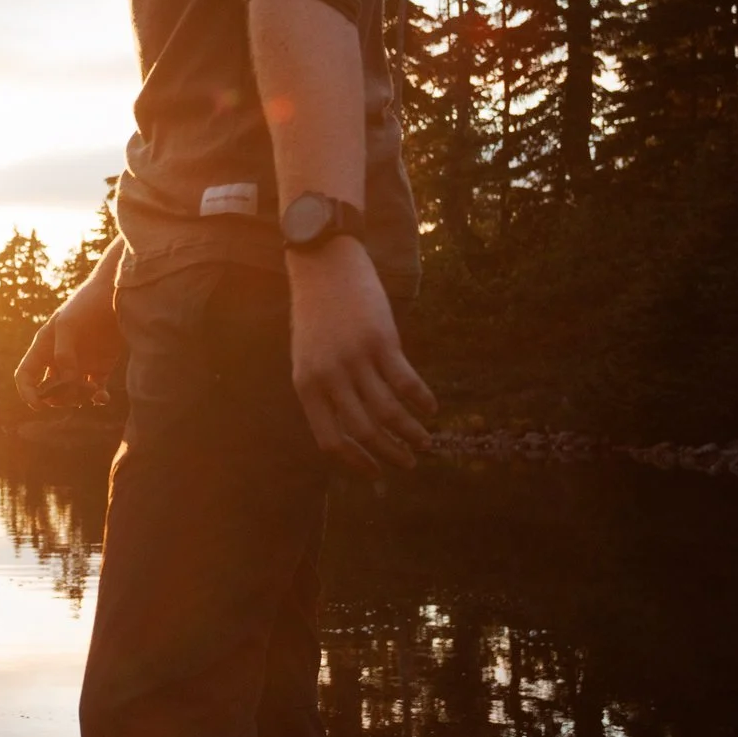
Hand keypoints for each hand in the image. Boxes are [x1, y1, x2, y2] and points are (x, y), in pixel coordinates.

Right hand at [13, 269, 121, 409]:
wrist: (116, 295)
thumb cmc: (86, 305)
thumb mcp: (68, 325)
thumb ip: (63, 354)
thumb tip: (67, 383)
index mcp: (44, 347)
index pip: (26, 375)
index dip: (27, 392)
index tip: (38, 405)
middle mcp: (59, 359)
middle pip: (50, 391)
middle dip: (59, 398)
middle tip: (76, 391)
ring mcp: (80, 365)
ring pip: (72, 395)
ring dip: (79, 399)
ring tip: (93, 389)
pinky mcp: (100, 368)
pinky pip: (94, 391)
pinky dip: (97, 398)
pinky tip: (102, 397)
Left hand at [288, 237, 435, 476]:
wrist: (322, 265)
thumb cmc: (316, 314)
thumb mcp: (307, 356)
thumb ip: (324, 390)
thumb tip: (351, 429)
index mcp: (306, 386)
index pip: (331, 440)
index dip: (356, 462)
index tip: (376, 471)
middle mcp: (329, 376)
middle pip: (364, 430)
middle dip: (390, 453)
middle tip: (409, 463)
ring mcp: (355, 358)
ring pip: (388, 411)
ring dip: (410, 432)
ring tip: (424, 442)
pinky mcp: (381, 340)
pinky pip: (405, 381)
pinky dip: (421, 400)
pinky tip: (431, 409)